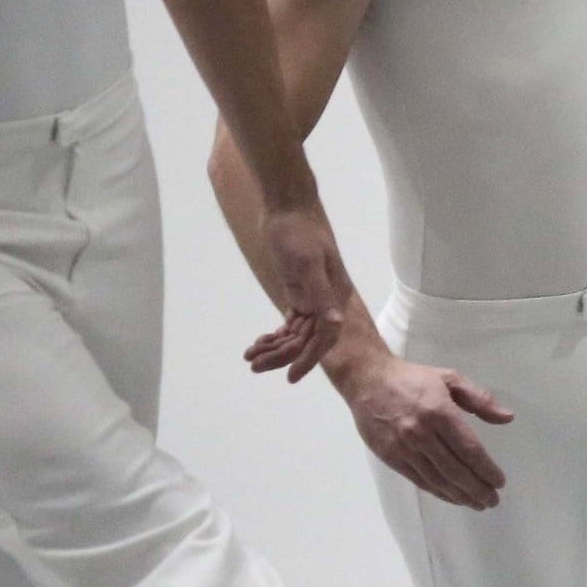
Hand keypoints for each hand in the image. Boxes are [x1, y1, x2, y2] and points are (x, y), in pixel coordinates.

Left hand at [243, 200, 356, 380]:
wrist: (288, 209)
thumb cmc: (298, 232)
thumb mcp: (307, 263)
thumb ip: (321, 294)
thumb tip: (335, 323)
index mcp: (332, 296)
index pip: (324, 337)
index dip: (308, 359)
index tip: (291, 378)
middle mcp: (325, 302)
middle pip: (306, 340)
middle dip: (282, 356)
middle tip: (254, 366)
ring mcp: (312, 299)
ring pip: (296, 335)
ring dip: (275, 348)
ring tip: (250, 357)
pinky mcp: (300, 294)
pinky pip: (291, 324)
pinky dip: (276, 335)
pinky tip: (259, 342)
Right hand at [337, 349, 513, 509]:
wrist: (367, 381)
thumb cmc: (412, 379)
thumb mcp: (450, 379)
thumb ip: (481, 399)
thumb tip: (508, 418)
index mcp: (439, 413)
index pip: (469, 449)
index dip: (486, 469)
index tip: (499, 481)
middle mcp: (422, 434)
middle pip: (455, 470)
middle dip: (477, 489)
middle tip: (493, 500)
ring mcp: (404, 448)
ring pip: (437, 480)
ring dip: (459, 496)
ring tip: (477, 503)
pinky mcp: (391, 458)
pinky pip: (419, 480)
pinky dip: (438, 492)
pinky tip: (452, 497)